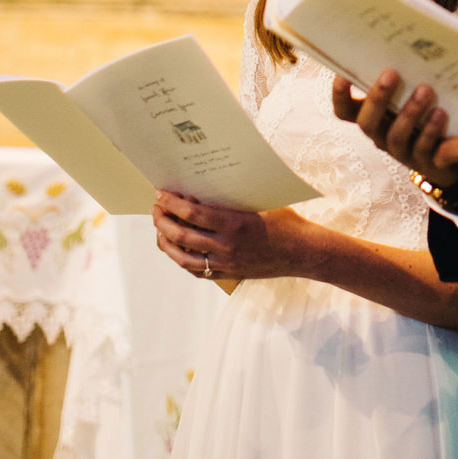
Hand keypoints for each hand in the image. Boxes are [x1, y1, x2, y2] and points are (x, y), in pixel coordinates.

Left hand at [151, 192, 323, 281]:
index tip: (161, 194)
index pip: (193, 213)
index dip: (173, 203)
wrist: (302, 252)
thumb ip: (233, 198)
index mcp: (235, 223)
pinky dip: (181, 259)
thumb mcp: (260, 202)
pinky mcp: (229, 274)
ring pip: (183, 257)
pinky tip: (175, 249)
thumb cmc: (285, 221)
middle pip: (182, 235)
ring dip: (166, 242)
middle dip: (162, 221)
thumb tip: (207, 184)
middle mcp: (227, 245)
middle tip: (155, 209)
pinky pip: (196, 270)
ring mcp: (226, 263)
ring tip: (159, 229)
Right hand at [332, 71, 457, 185]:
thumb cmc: (430, 102)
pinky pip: (423, 148)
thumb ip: (405, 66)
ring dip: (409, 112)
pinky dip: (430, 130)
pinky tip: (440, 112)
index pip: (344, 110)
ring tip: (425, 90)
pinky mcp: (426, 162)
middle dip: (377, 98)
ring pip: (395, 136)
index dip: (339, 95)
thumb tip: (409, 28)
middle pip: (367, 123)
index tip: (344, 74)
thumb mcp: (413, 85)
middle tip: (391, 73)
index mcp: (372, 114)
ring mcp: (401, 151)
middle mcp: (381, 134)